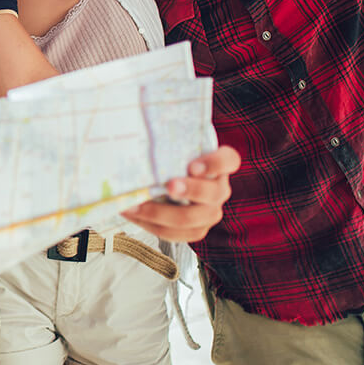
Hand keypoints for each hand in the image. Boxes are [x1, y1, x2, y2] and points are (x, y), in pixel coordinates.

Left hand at [121, 145, 239, 242]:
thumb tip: (140, 130)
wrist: (164, 178)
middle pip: (213, 193)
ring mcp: (209, 212)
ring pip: (193, 219)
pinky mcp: (195, 230)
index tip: (192, 166)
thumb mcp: (171, 144)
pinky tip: (134, 214)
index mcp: (220, 164)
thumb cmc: (170, 156)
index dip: (215, 164)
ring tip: (137, 206)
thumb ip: (165, 139)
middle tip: (168, 186)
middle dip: (190, 191)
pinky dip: (152, 225)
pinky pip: (177, 234)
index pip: (229, 160)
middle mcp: (219, 189)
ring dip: (163, 214)